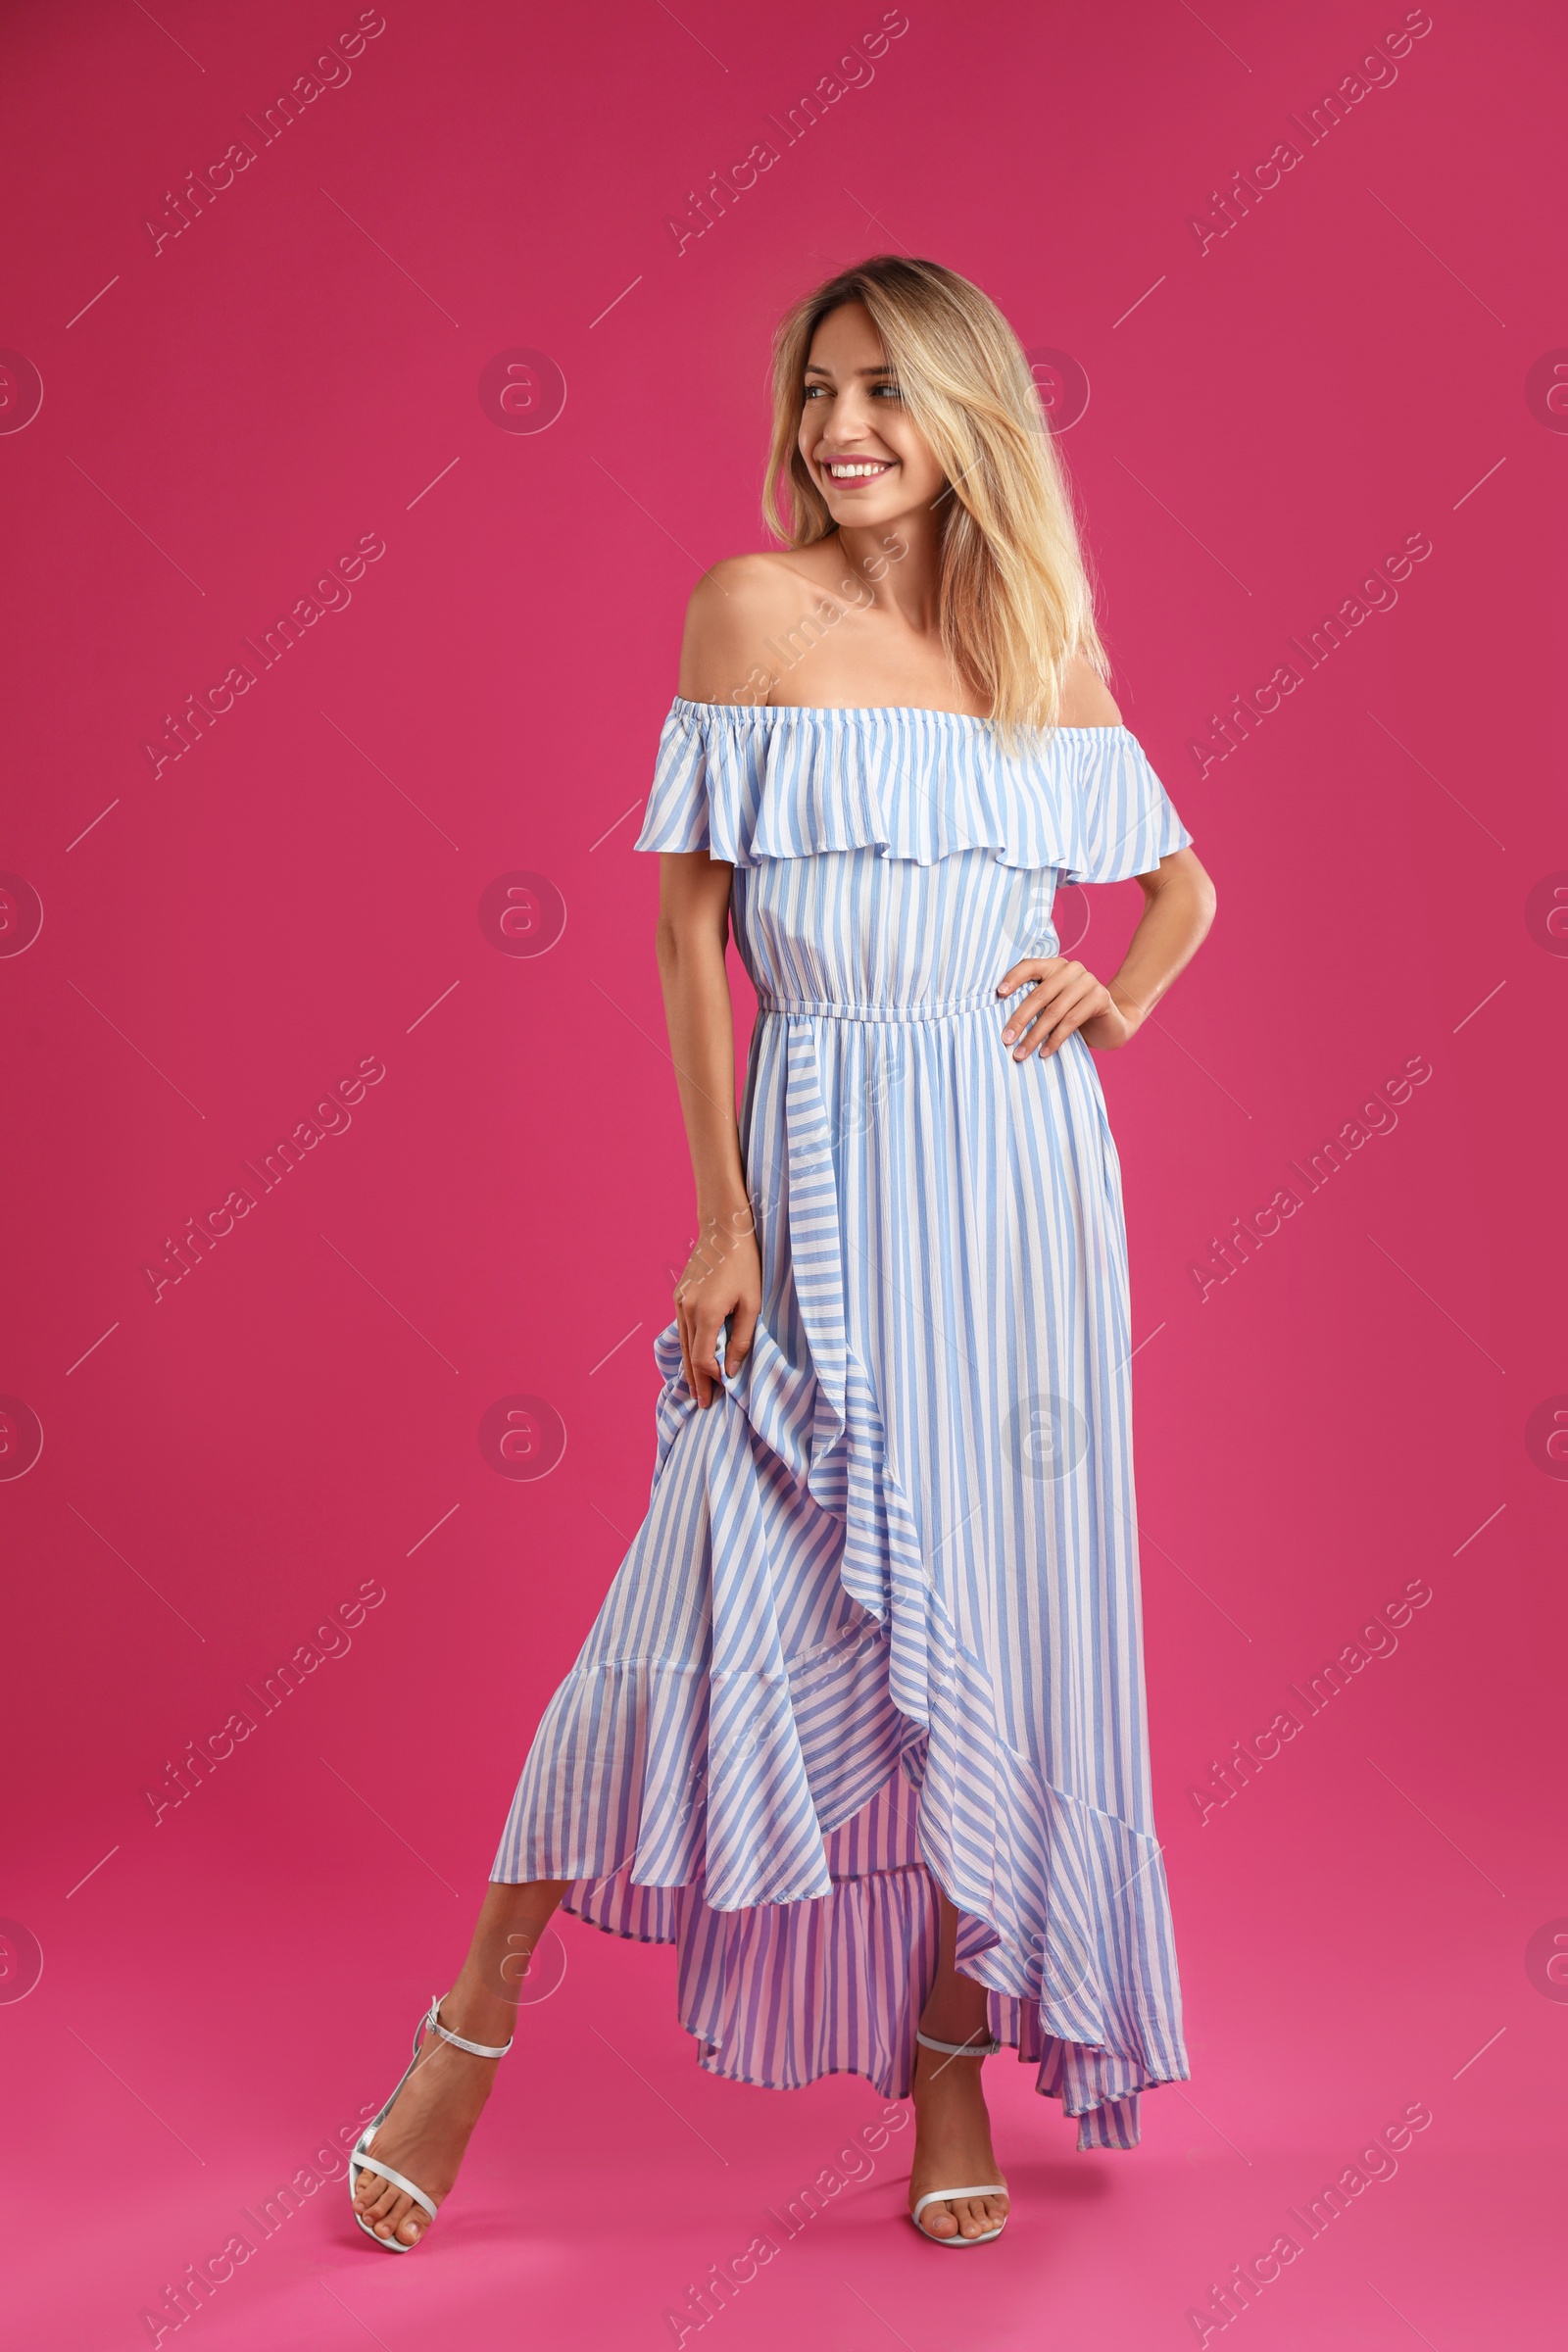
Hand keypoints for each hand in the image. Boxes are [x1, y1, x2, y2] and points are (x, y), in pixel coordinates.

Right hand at [674, 1207, 761, 1407]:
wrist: (724, 1230)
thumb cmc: (745, 1265)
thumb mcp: (752, 1303)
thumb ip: (741, 1338)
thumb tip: (731, 1369)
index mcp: (705, 1313)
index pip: (702, 1358)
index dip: (710, 1379)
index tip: (719, 1393)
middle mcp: (686, 1309)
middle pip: (689, 1356)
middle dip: (696, 1381)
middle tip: (702, 1404)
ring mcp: (679, 1301)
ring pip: (683, 1343)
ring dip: (690, 1367)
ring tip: (696, 1387)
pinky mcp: (679, 1294)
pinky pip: (682, 1328)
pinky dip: (687, 1346)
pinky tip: (693, 1357)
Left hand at [994, 958, 1140, 1059]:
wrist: (1112, 1024)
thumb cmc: (1074, 1016)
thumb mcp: (1053, 1006)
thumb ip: (1034, 1003)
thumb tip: (1004, 1023)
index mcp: (1055, 966)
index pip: (1030, 966)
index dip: (1013, 978)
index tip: (998, 995)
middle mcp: (1071, 969)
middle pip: (1039, 994)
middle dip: (1020, 1019)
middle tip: (1006, 1039)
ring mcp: (1087, 981)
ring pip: (1054, 1011)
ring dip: (1035, 1035)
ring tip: (1021, 1053)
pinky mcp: (1100, 997)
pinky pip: (1071, 1021)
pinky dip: (1055, 1040)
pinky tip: (1045, 1053)